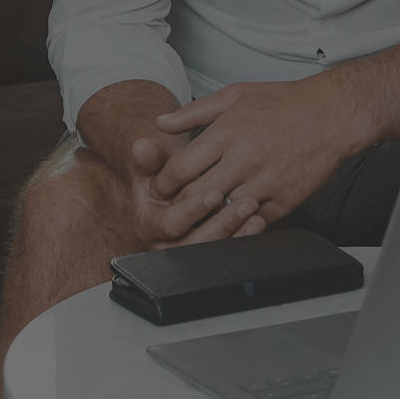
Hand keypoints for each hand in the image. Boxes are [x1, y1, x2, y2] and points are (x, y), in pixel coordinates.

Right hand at [115, 129, 260, 249]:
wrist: (172, 190)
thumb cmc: (164, 176)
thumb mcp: (154, 165)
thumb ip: (149, 157)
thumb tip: (141, 145)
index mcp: (148, 224)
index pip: (172, 223)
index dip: (193, 210)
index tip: (214, 194)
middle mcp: (165, 245)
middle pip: (195, 242)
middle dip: (221, 222)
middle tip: (244, 203)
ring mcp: (188, 252)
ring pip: (213, 250)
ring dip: (236, 230)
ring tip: (253, 208)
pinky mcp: (208, 253)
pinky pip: (227, 251)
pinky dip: (244, 237)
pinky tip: (258, 221)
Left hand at [145, 79, 369, 243]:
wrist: (333, 115)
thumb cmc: (285, 103)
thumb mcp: (234, 95)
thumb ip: (193, 111)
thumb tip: (160, 122)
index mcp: (226, 134)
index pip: (179, 170)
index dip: (164, 184)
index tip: (163, 188)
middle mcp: (242, 161)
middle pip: (194, 198)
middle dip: (179, 205)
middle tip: (174, 207)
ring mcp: (264, 184)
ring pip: (221, 215)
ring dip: (208, 217)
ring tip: (200, 215)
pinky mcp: (283, 201)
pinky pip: (251, 224)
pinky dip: (238, 223)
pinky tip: (232, 217)